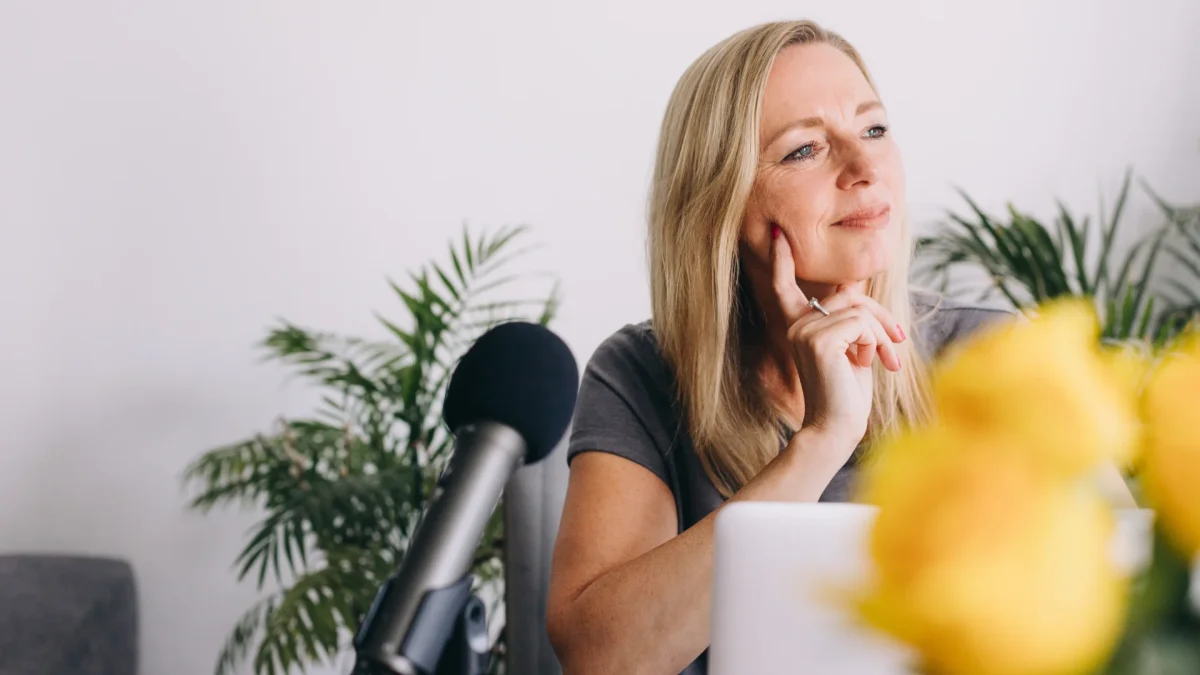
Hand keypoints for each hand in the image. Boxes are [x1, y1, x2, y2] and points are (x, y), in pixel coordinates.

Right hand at [768, 226, 905, 449]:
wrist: (838, 427)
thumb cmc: (846, 392)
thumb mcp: (851, 347)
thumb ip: (849, 317)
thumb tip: (852, 284)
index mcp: (797, 324)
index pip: (784, 285)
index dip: (781, 259)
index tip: (776, 233)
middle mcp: (795, 323)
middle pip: (848, 295)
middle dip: (880, 316)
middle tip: (899, 342)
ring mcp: (804, 330)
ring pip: (859, 310)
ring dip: (882, 335)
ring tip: (888, 361)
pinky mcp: (819, 340)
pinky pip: (862, 324)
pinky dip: (877, 342)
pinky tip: (874, 364)